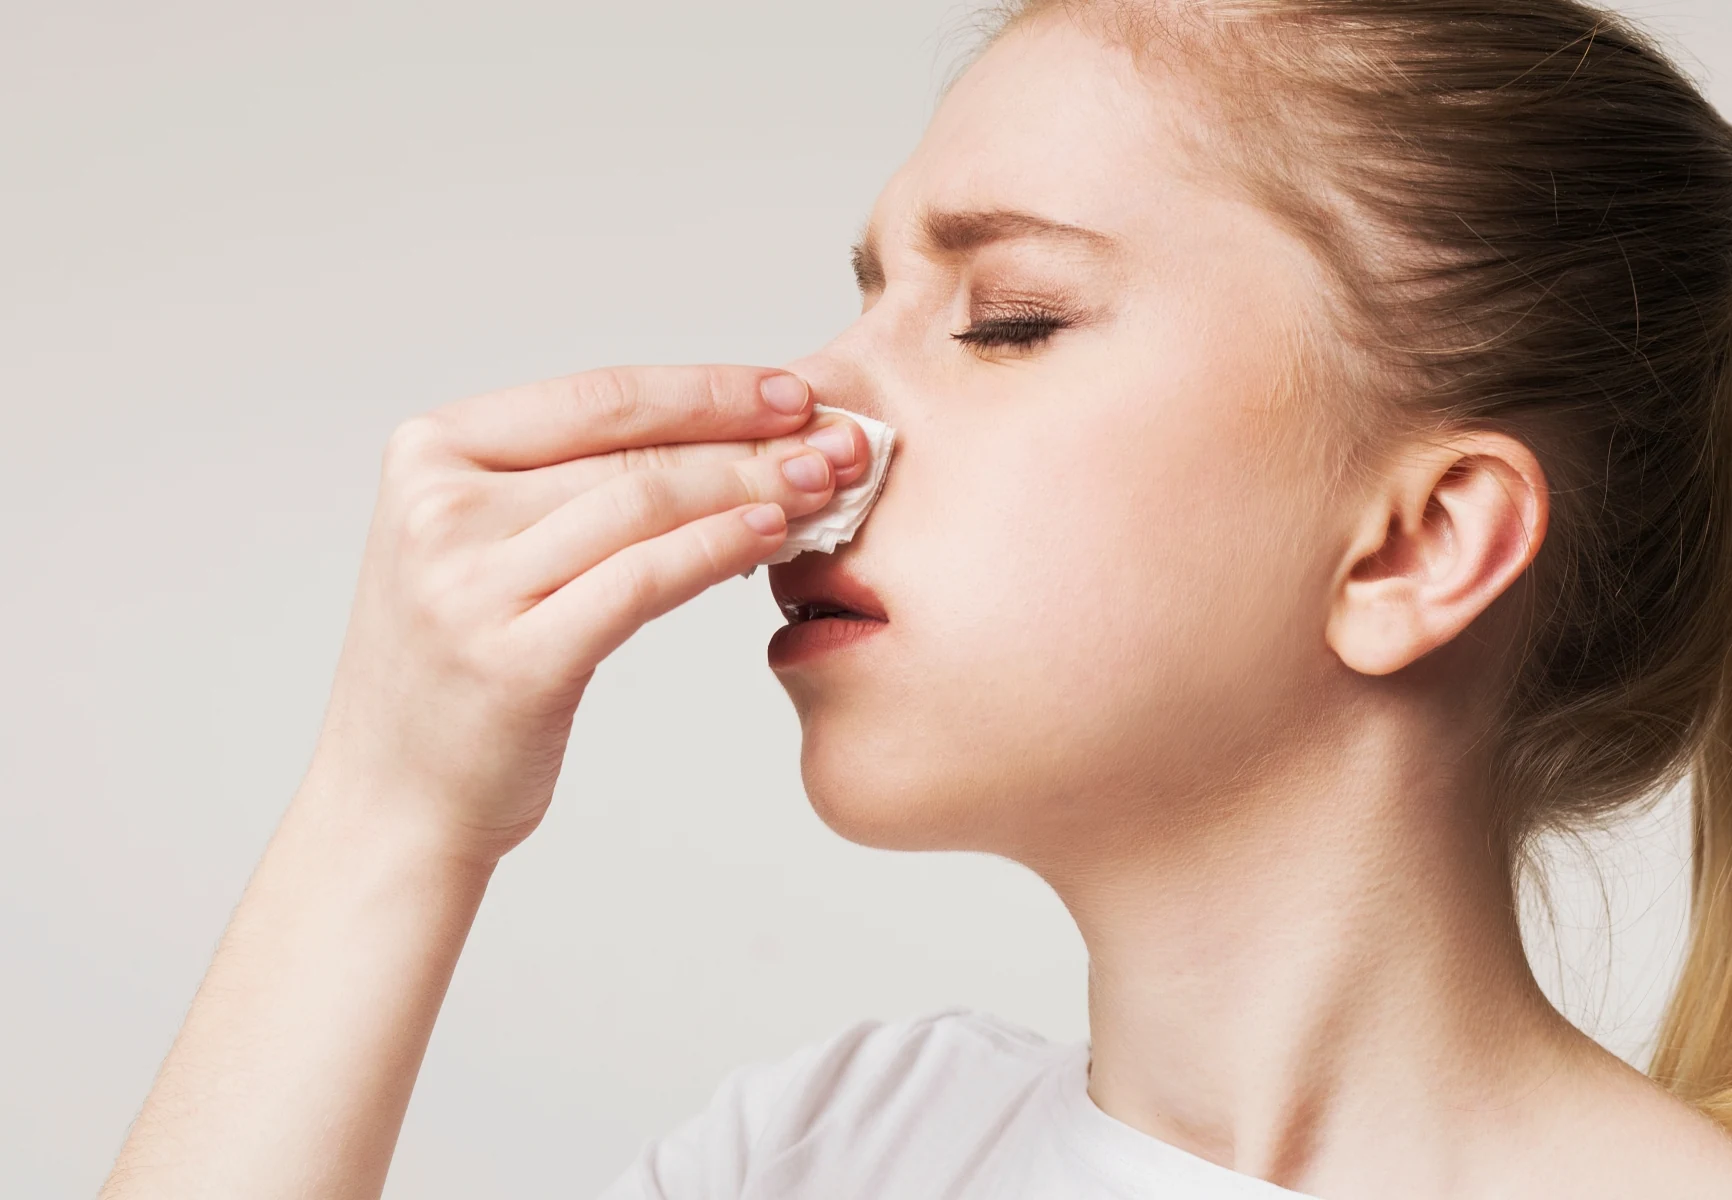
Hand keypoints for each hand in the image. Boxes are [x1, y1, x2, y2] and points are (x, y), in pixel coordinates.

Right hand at [309, 365, 867, 862]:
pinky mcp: (514, 658)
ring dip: (751, 489)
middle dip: (751, 439)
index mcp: (431, 451)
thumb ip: (566, 484)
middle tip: (840, 439)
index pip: (598, 397)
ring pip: (645, 506)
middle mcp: (440, 507)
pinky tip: (771, 538)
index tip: (791, 393)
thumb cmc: (459, 664)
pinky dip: (717, 549)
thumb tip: (721, 436)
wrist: (394, 796)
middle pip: (632, 450)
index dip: (708, 390)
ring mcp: (469, 584)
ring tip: (824, 486)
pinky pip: (643, 581)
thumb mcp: (485, 544)